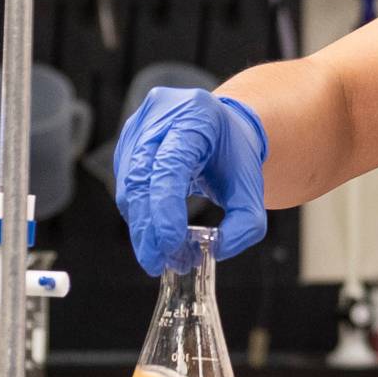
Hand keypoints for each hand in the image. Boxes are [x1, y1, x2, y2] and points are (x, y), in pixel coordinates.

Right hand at [112, 88, 268, 272]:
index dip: (165, 206)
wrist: (221, 130)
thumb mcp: (252, 189)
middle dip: (148, 226)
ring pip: (128, 185)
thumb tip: (216, 250)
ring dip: (141, 226)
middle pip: (142, 176)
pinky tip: (155, 233)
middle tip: (158, 262)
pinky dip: (138, 215)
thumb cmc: (234, 157)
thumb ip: (245, 224)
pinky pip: (125, 185)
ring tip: (162, 255)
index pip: (170, 163)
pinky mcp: (126, 142)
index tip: (170, 244)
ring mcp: (138, 126)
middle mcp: (160, 113)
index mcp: (196, 114)